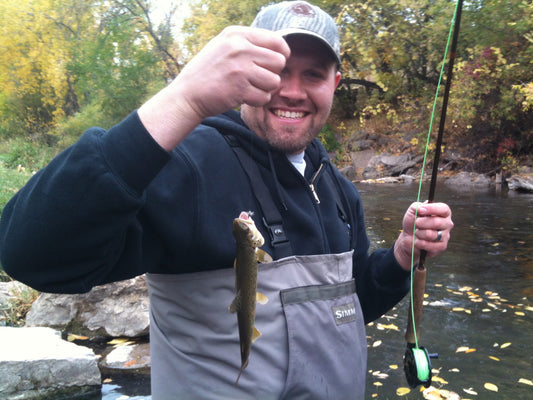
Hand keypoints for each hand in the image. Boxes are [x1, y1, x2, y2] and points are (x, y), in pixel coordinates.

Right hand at [139, 27, 289, 149]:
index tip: (273, 64)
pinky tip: (243, 97)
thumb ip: (248, 44)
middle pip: (279, 62)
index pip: (276, 41)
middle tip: (257, 79)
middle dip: (272, 73)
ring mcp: (240, 69)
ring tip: (249, 88)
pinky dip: (257, 101)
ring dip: (265, 89)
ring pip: (274, 82)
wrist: (187, 95)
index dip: (281, 55)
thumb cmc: (208, 72)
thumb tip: (279, 48)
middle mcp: (239, 48)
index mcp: (236, 34)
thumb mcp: (223, 46)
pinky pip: (265, 98)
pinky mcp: (240, 90)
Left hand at [394, 202, 453, 270]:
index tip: (420, 211)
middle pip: (437, 222)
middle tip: (416, 223)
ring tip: (417, 233)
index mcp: (443, 212)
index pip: (444, 209)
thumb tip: (421, 208)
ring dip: (419, 233)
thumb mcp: (412, 211)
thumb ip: (416, 206)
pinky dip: (420, 243)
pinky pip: (432, 246)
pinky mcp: (442, 246)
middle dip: (421, 223)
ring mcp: (446, 235)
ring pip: (432, 235)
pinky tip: (418, 242)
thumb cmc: (413, 222)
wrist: (408, 238)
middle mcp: (447, 223)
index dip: (432, 209)